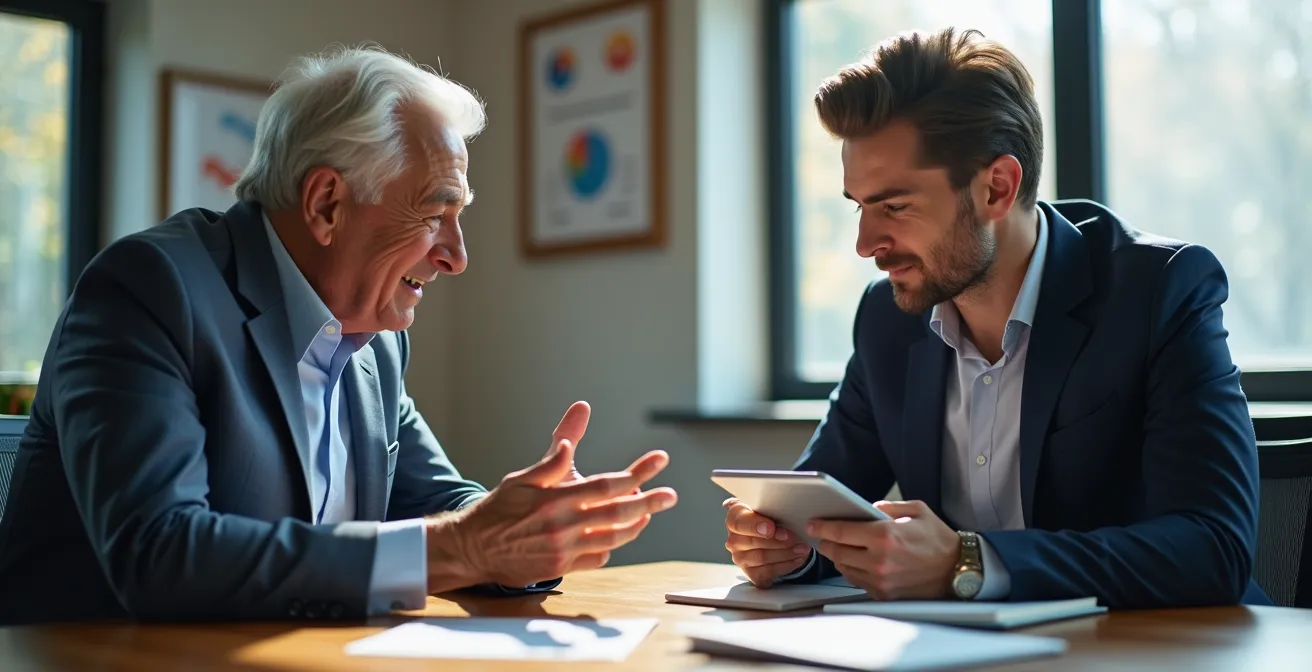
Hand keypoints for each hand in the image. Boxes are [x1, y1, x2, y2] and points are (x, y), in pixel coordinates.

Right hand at [427, 404, 676, 590]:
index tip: (659, 460)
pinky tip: (618, 533)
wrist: (472, 548)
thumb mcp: (523, 476)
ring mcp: (564, 550)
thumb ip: (555, 455)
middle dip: (649, 503)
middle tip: (671, 495)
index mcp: (555, 498)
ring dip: (635, 525)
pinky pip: (599, 557)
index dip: (637, 473)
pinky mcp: (562, 567)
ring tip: (648, 512)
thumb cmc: (499, 508)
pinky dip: (612, 544)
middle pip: (618, 514)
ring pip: (614, 539)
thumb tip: (579, 415)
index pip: (606, 485)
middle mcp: (563, 526)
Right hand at [723, 498, 811, 586]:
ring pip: (762, 557)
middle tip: (794, 537)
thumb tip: (785, 510)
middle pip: (753, 542)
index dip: (754, 526)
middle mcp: (734, 539)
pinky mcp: (751, 573)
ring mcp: (740, 558)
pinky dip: (785, 565)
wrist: (776, 535)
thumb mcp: (771, 508)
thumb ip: (771, 508)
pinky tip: (796, 558)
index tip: (771, 528)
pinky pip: (768, 572)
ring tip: (801, 547)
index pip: (738, 522)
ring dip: (785, 553)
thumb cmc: (771, 518)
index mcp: (735, 517)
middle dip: (777, 540)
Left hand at [808, 500, 959, 599]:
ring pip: (844, 568)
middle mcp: (880, 561)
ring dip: (837, 557)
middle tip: (822, 535)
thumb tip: (867, 508)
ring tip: (838, 547)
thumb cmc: (939, 540)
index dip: (823, 527)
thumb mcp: (917, 511)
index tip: (813, 524)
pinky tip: (854, 562)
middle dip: (826, 542)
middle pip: (837, 552)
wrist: (958, 571)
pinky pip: (857, 582)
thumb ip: (889, 506)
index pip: (841, 531)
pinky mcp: (884, 594)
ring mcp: (881, 581)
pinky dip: (851, 571)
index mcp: (885, 536)